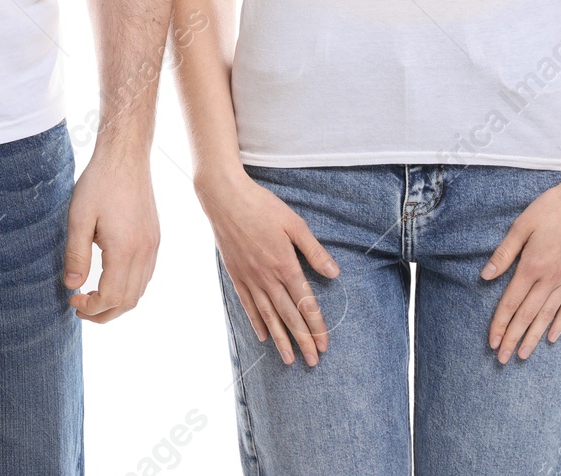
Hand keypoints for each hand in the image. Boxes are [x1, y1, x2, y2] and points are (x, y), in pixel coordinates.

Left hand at [63, 146, 159, 324]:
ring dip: (117, 302)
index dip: (91, 307)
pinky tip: (110, 279)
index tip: (72, 299)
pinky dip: (129, 287)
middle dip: (104, 313)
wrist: (125, 156)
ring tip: (93, 298)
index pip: (111, 297)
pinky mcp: (154, 237)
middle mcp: (144, 251)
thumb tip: (72, 286)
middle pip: (129, 301)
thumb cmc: (99, 182)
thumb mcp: (79, 218)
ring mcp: (153, 245)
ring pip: (140, 291)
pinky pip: (145, 275)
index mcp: (125, 249)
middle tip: (80, 308)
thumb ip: (76, 255)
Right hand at [198, 167, 338, 366]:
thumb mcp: (294, 223)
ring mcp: (250, 278)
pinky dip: (257, 322)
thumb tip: (334, 273)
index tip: (324, 345)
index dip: (316, 326)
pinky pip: (248, 305)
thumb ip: (314, 251)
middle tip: (312, 362)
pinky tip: (264, 336)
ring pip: (268, 316)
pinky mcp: (236, 275)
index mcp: (285, 264)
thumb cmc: (262, 206)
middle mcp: (267, 277)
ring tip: (289, 360)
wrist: (225, 198)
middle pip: (289, 316)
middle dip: (302, 341)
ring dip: (281, 339)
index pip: (305, 303)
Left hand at [481, 171, 560, 363]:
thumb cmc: (552, 207)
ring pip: (548, 316)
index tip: (491, 342)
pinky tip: (550, 337)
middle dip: (513, 338)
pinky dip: (559, 324)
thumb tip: (486, 276)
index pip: (512, 302)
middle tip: (502, 359)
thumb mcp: (522, 225)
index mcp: (533, 265)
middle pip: (528, 315)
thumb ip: (505, 253)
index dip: (500, 324)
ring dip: (533, 337)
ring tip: (523, 354)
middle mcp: (551, 278)